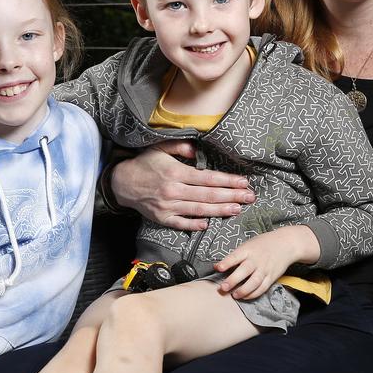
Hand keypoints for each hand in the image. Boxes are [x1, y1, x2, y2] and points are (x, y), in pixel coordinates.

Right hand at [111, 141, 254, 230]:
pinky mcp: (162, 218)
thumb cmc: (145, 164)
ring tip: (237, 210)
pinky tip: (209, 224)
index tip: (243, 182)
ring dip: (220, 210)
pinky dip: (195, 225)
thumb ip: (180, 147)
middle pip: (208, 195)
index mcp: (176, 172)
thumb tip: (199, 151)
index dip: (228, 181)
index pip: (208, 178)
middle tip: (250, 197)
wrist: (122, 183)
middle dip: (232, 196)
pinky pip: (182, 224)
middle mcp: (174, 190)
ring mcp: (168, 206)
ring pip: (199, 210)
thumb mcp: (160, 147)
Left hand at [215, 226, 318, 299]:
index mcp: (248, 250)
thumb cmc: (263, 244)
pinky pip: (262, 288)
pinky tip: (245, 297)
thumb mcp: (249, 244)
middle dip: (233, 280)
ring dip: (243, 290)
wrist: (286, 244)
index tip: (218, 268)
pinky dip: (253, 294)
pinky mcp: (271, 277)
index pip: (236, 256)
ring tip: (234, 295)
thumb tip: (219, 267)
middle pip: (244, 271)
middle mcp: (256, 260)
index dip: (227, 263)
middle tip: (223, 288)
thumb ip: (236, 255)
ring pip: (254, 282)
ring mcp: (265, 269)